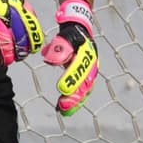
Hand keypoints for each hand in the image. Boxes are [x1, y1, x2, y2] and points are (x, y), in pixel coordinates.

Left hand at [41, 0, 97, 115]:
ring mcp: (90, 74)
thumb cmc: (71, 34)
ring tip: (62, 111)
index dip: (71, 80)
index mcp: (88, 55)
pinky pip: (81, 93)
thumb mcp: (66, 36)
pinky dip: (73, 102)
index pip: (80, 70)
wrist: (80, 31)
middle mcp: (91, 67)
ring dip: (74, 102)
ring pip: (84, 91)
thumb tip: (51, 60)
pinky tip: (63, 110)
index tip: (61, 89)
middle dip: (74, 97)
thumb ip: (60, 48)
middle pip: (84, 85)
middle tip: (62, 107)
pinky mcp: (85, 79)